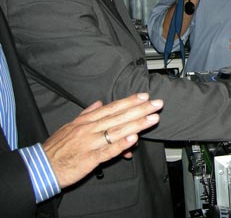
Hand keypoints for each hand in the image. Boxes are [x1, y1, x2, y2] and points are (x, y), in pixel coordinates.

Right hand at [43, 93, 162, 188]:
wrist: (41, 167)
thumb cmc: (56, 147)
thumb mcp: (70, 126)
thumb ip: (86, 113)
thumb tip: (99, 102)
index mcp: (86, 121)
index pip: (112, 108)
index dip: (129, 101)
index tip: (145, 96)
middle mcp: (90, 129)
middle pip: (119, 117)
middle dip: (140, 110)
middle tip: (157, 104)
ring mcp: (90, 143)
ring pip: (116, 131)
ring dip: (136, 124)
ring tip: (152, 119)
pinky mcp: (89, 159)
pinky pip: (107, 151)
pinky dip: (121, 144)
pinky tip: (133, 139)